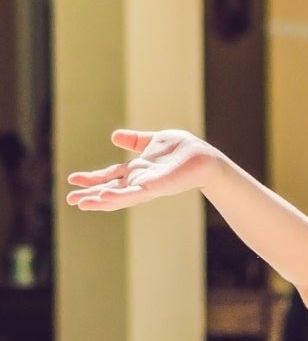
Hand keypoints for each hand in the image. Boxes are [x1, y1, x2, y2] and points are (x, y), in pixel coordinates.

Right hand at [66, 129, 218, 210]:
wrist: (204, 156)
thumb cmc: (183, 149)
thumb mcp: (153, 141)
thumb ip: (135, 141)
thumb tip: (114, 136)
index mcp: (137, 170)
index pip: (110, 176)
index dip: (92, 179)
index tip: (73, 181)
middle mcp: (140, 180)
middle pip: (111, 189)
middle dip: (91, 194)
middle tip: (70, 201)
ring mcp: (148, 185)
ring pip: (121, 195)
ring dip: (102, 199)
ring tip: (84, 203)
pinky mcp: (158, 186)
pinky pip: (137, 192)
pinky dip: (121, 195)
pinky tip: (106, 195)